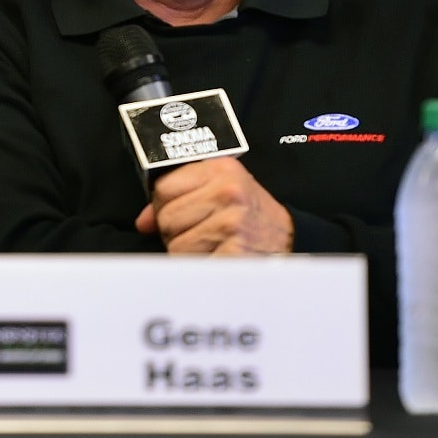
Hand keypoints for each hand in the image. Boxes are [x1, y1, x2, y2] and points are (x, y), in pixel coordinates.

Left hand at [133, 157, 291, 254]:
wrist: (294, 243)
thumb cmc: (253, 218)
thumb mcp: (224, 192)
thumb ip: (181, 196)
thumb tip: (143, 221)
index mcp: (221, 170)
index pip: (163, 187)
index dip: (164, 205)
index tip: (181, 214)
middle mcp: (228, 192)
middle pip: (166, 217)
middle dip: (176, 231)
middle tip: (201, 234)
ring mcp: (232, 222)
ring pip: (176, 243)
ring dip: (187, 252)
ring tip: (212, 247)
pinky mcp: (235, 252)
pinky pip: (192, 264)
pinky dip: (200, 267)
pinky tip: (218, 259)